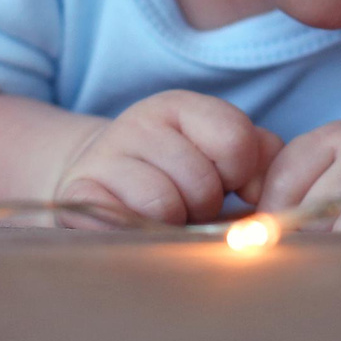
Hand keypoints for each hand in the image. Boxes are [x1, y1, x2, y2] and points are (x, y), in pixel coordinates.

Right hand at [51, 90, 281, 226]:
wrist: (102, 184)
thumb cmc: (177, 173)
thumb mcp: (222, 153)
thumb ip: (262, 159)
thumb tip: (263, 194)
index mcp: (181, 106)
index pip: (236, 140)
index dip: (240, 174)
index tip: (228, 182)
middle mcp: (139, 121)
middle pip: (202, 182)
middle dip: (205, 206)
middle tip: (190, 205)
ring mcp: (104, 155)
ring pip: (164, 206)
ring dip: (173, 224)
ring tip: (165, 216)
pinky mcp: (77, 193)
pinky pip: (122, 223)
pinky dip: (138, 234)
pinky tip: (135, 225)